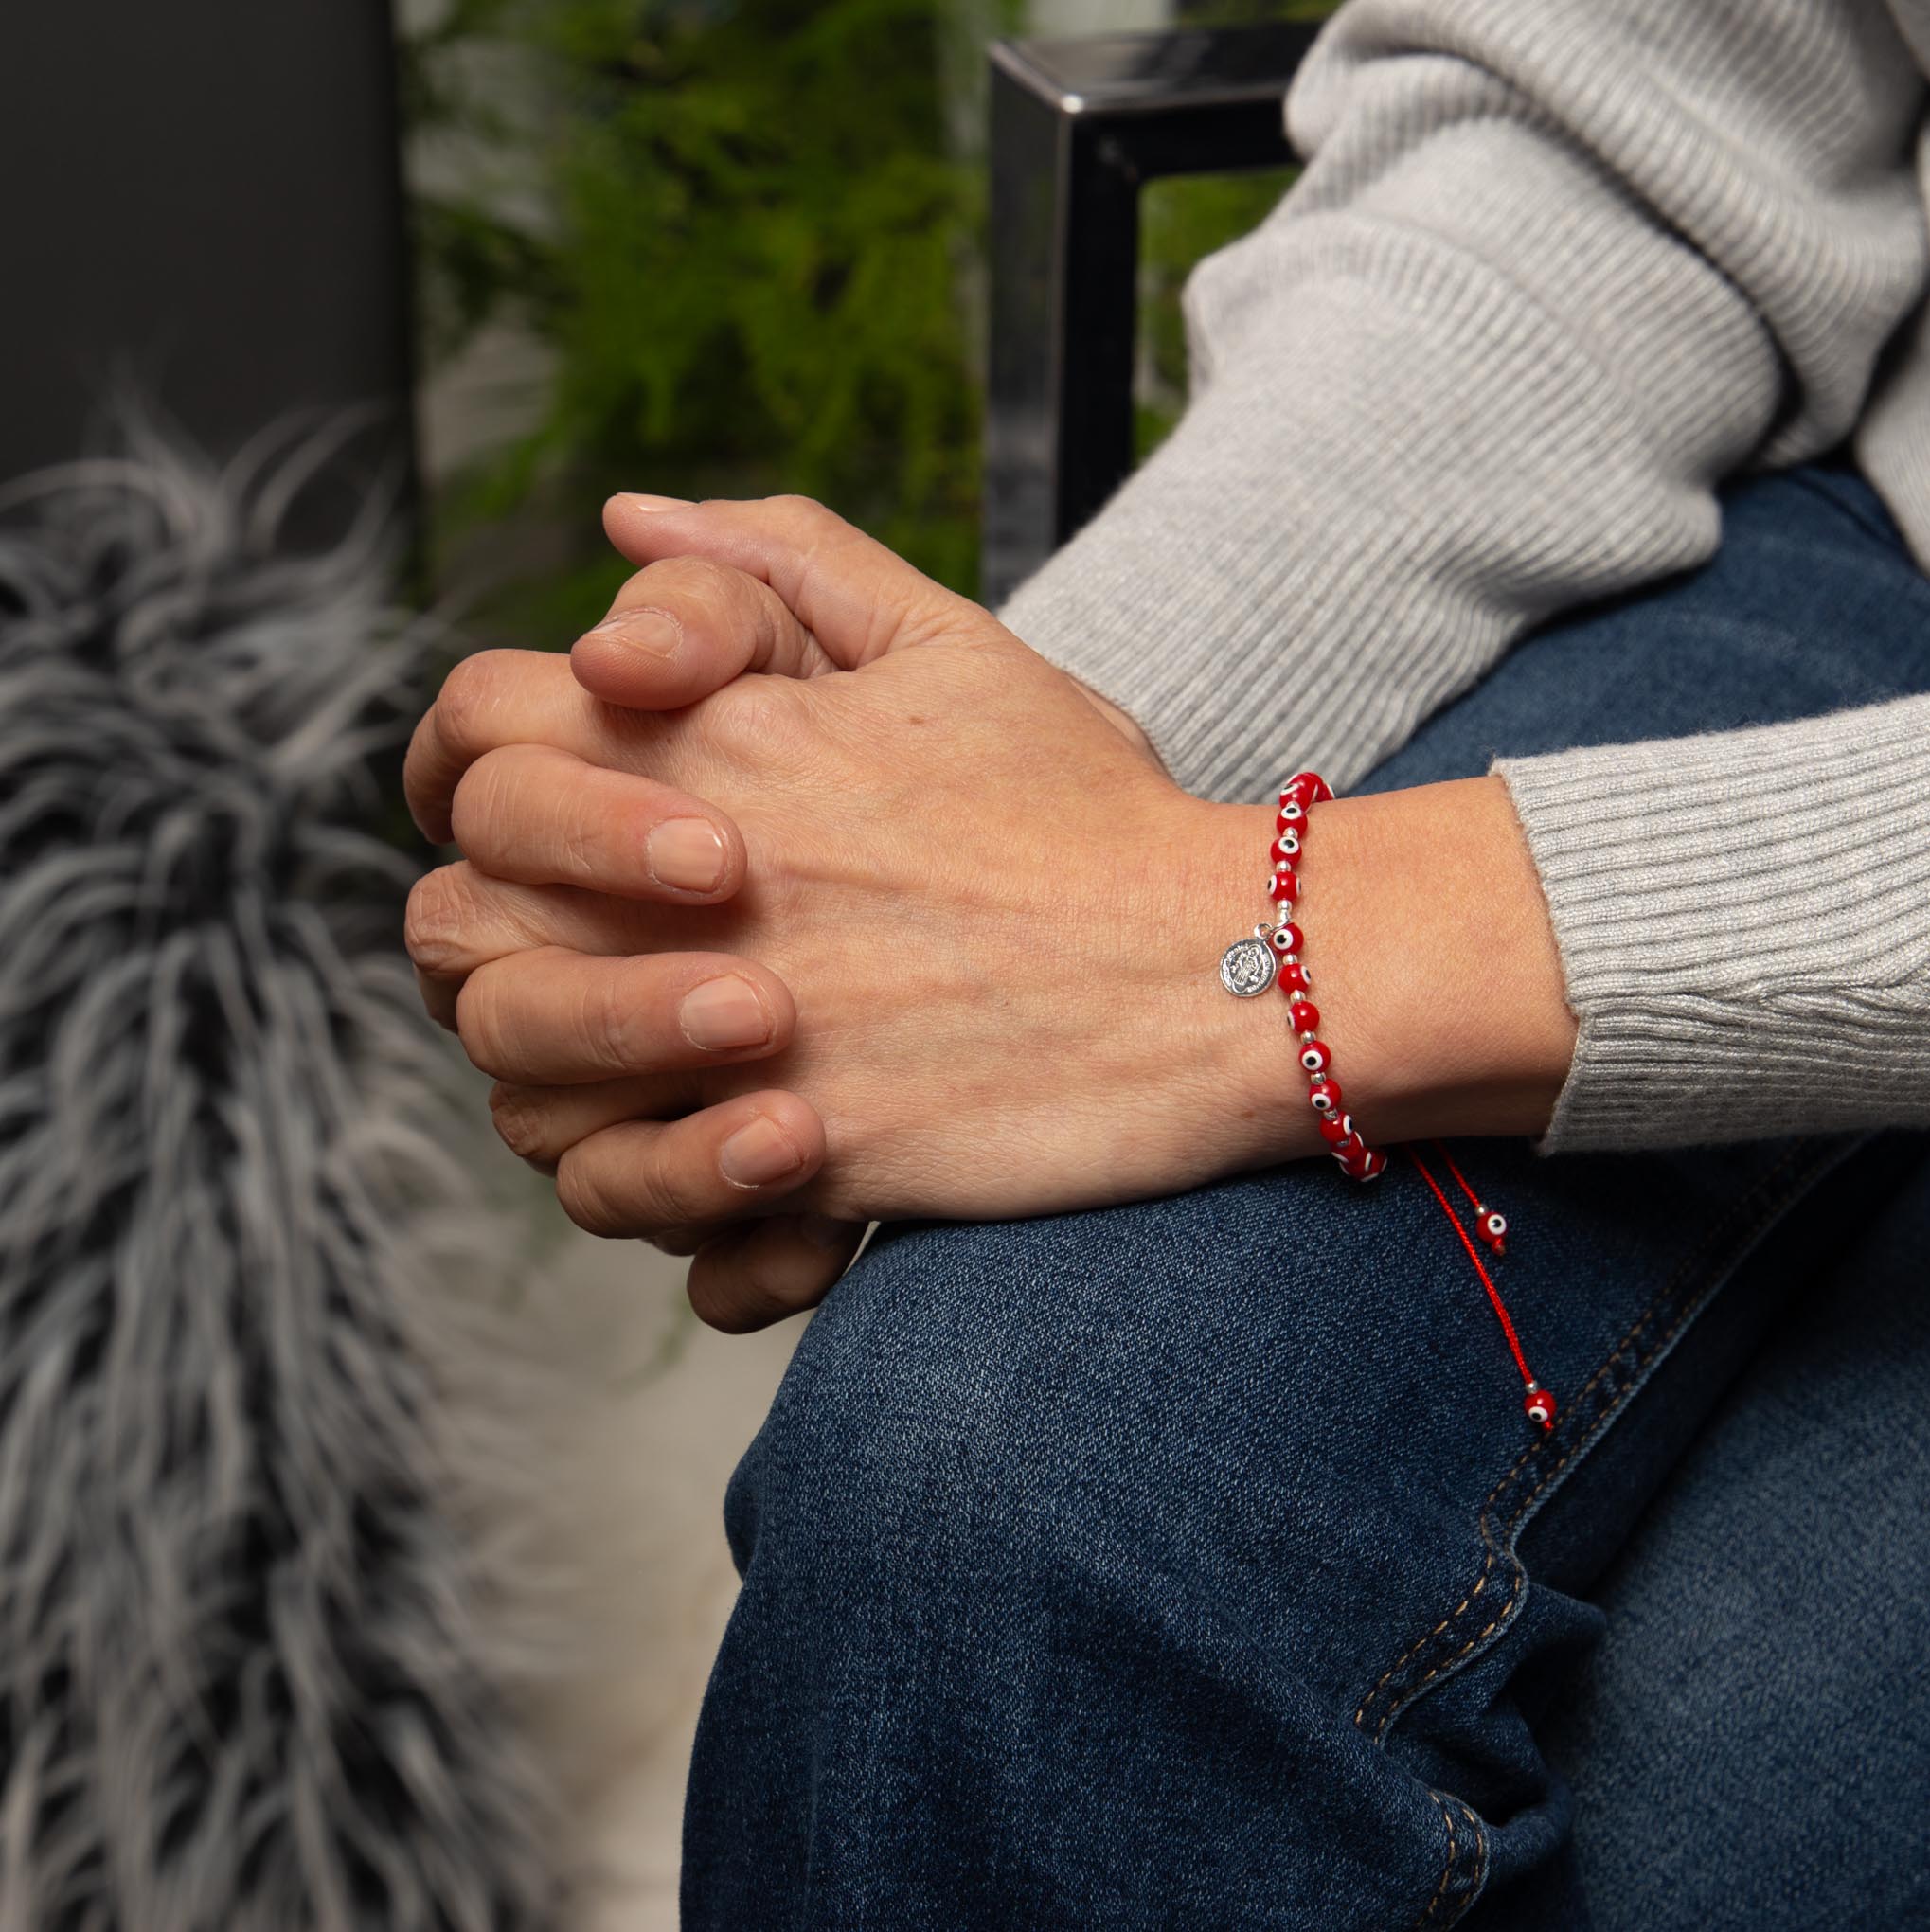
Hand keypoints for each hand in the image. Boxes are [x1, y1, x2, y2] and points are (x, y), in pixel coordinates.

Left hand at [406, 496, 1575, 1328]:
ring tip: (672, 1073)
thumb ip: (777, 563)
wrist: (1218, 964)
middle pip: (454, 923)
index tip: (523, 823)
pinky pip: (640, 1210)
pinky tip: (744, 1160)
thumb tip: (619, 517)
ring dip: (571, 1086)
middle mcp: (692, 885)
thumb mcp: (948, 642)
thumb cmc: (1086, 814)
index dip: (468, 772)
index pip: (478, 732)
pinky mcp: (799, 1158)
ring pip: (520, 1089)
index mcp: (715, 742)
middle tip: (591, 959)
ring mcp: (736, 1031)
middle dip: (499, 941)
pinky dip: (666, 1200)